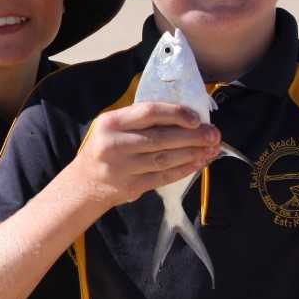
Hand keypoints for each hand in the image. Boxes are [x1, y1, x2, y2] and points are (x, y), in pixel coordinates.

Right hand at [72, 102, 220, 206]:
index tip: (197, 117)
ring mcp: (122, 168)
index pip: (149, 112)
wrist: (85, 182)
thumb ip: (139, 119)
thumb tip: (183, 116)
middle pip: (161, 138)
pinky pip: (163, 177)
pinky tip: (198, 163)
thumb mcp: (112, 126)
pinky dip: (183, 169)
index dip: (176, 113)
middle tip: (214, 134)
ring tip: (211, 149)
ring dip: (192, 153)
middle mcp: (115, 144)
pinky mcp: (131, 186)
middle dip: (193, 136)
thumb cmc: (105, 147)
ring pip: (165, 159)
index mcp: (111, 122)